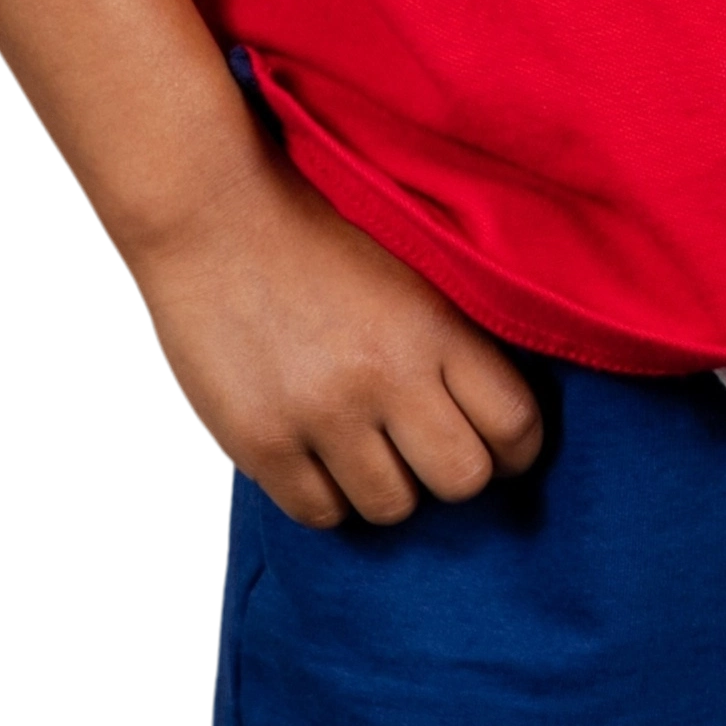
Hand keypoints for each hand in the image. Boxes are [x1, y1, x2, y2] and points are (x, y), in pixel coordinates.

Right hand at [124, 151, 546, 529]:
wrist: (208, 213)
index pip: (514, 423)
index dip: (517, 448)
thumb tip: (491, 402)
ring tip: (368, 448)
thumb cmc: (308, 227)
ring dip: (388, 485)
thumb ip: (451, 331)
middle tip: (433, 451)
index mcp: (430, 325)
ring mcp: (319, 415)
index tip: (505, 449)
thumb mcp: (406, 262)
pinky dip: (327, 495)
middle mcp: (382, 377)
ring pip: (391, 506)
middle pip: (462, 478)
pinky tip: (320, 456)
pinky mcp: (261, 442)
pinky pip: (319, 512)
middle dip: (455, 470)